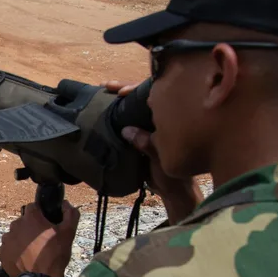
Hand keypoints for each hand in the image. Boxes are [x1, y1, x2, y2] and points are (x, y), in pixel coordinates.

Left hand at [0, 201, 79, 276]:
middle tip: (40, 240)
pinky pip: (8, 248)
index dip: (40, 214)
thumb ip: (70, 214)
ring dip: (21, 239)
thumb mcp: (69, 232)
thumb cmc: (55, 255)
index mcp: (31, 217)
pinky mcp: (1, 252)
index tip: (45, 223)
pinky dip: (14, 251)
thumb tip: (65, 203)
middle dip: (30, 228)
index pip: (33, 207)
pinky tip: (23, 259)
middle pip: (23, 222)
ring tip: (32, 251)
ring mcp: (6, 239)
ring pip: (14, 235)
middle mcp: (15, 225)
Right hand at [104, 81, 202, 224]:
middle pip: (142, 97)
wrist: (172, 190)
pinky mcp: (142, 135)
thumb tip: (127, 130)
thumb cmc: (174, 174)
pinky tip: (105, 107)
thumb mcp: (160, 159)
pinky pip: (129, 120)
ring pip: (135, 107)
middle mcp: (160, 119)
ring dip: (120, 99)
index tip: (121, 92)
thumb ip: (147, 144)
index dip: (135, 91)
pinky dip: (118, 113)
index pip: (152, 96)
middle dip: (124, 89)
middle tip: (106, 86)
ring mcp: (150, 126)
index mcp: (169, 120)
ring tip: (103, 90)